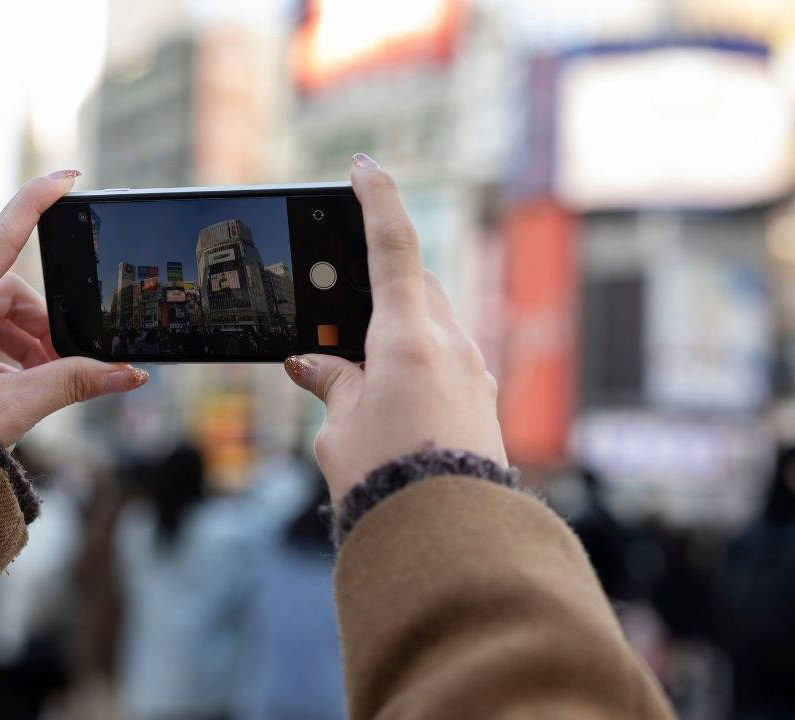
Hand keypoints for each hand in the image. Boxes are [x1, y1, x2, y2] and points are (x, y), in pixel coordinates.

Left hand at [0, 170, 147, 445]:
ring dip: (22, 345)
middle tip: (66, 361)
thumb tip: (127, 374)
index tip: (66, 177)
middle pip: (0, 292)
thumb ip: (74, 383)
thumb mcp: (13, 408)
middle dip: (39, 325)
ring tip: (42, 383)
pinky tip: (15, 387)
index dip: (35, 204)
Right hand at [284, 154, 505, 502]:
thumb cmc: (389, 478)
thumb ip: (331, 383)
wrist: (449, 536)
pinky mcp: (482, 401)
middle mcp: (451, 343)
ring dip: (395, 328)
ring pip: (432, 323)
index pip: (393, 244)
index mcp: (409, 335)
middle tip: (339, 301)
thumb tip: (312, 364)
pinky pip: (445, 358)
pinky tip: (389, 393)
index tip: (363, 168)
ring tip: (355, 363)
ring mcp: (473, 372)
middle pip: (415, 285)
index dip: (375, 199)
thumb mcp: (342, 426)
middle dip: (378, 284)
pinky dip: (415, 358)